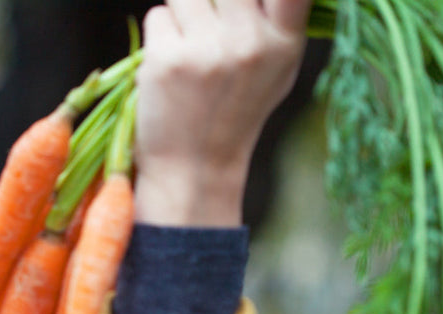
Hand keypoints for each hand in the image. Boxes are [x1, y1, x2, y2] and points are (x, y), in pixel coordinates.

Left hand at [133, 0, 312, 226]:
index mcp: (284, 42)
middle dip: (210, 2)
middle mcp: (250, 43)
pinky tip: (171, 67)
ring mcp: (208, 51)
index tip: (246, 6)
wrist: (195, 168)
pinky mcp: (167, 60)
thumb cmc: (235, 111)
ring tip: (190, 50)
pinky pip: (158, 16)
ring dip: (182, 14)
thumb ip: (277, 19)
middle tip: (208, 30)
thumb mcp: (276, 68)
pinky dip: (160, 36)